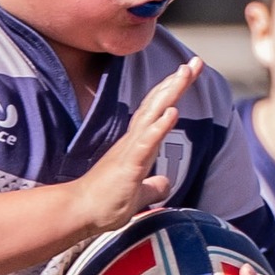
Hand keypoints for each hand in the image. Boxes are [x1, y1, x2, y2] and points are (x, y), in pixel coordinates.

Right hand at [67, 59, 201, 239]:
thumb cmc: (105, 202)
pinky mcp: (128, 165)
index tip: (188, 72)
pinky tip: (172, 112)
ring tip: (185, 73)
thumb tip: (165, 184)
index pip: (156, 112)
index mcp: (136, 145)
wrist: (79, 212)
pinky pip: (146, 143)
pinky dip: (160, 127)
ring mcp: (129, 151)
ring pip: (152, 116)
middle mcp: (133, 141)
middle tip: (195, 62)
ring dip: (169, 94)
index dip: (171, 92)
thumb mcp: (138, 195)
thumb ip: (151, 187)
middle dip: (176, 82)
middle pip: (157, 105)